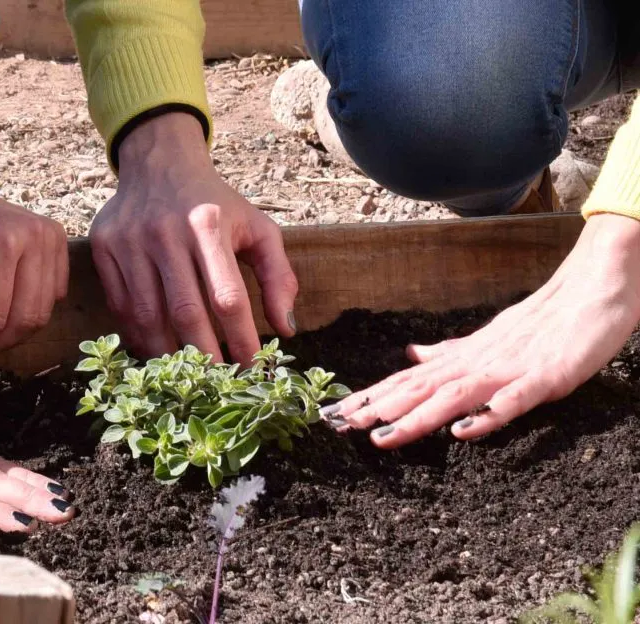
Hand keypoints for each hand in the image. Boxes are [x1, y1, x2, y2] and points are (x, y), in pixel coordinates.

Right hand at [92, 112, 298, 365]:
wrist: (158, 163)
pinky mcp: (104, 248)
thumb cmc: (215, 204)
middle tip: (218, 387)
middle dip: (204, 357)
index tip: (254, 370)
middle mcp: (166, 232)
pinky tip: (157, 351)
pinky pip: (121, 306)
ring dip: (169, 353)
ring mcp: (129, 241)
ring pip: (148, 315)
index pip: (228, 296)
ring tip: (186, 377)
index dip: (242, 339)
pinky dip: (139, 336)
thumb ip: (278, 275)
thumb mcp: (257, 227)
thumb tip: (286, 327)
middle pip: (185, 312)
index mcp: (208, 224)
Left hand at [329, 213, 639, 447]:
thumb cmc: (545, 320)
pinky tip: (464, 431)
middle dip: (379, 408)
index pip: (409, 379)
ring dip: (418, 416)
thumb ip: (452, 353)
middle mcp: (480, 361)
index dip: (372, 396)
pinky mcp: (547, 376)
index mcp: (466, 356)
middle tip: (340, 425)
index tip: (336, 413)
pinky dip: (488, 413)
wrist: (595, 288)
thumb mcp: (490, 339)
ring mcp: (511, 369)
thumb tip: (411, 355)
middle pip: (421, 387)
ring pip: (455, 394)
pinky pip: (515, 399)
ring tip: (384, 436)